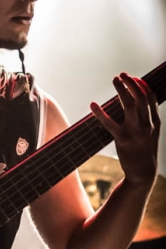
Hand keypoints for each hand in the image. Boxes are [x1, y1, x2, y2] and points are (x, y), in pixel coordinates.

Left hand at [90, 72, 160, 186]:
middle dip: (131, 83)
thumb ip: (148, 118)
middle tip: (122, 75)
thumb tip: (140, 100)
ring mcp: (135, 132)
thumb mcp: (152, 133)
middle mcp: (147, 125)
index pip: (151, 97)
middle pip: (140, 97)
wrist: (143, 173)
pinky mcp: (122, 140)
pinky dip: (100, 113)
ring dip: (121, 90)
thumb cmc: (145, 150)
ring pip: (128, 105)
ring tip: (115, 80)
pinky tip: (93, 104)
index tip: (134, 78)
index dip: (142, 85)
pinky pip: (109, 123)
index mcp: (155, 122)